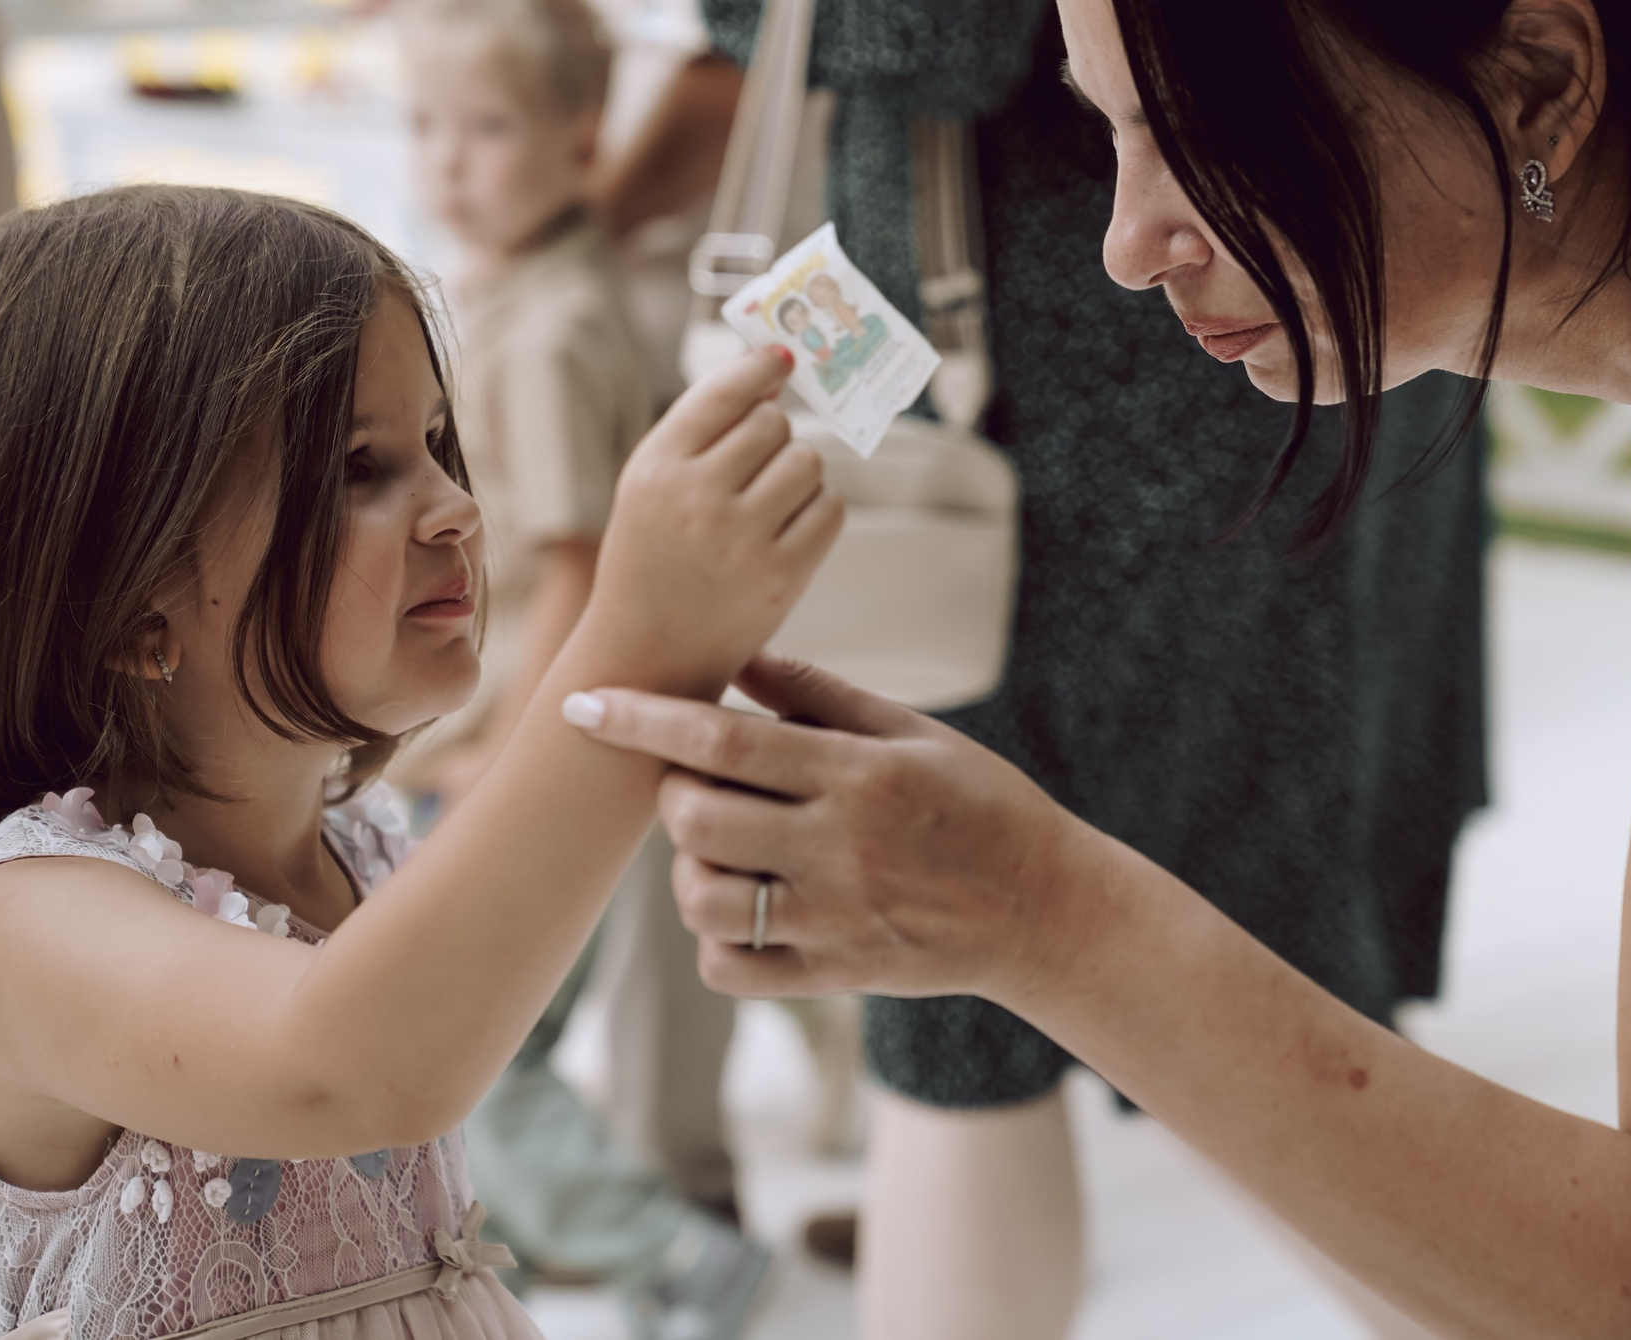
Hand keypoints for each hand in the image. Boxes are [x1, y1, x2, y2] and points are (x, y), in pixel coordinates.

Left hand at [562, 653, 1104, 1003]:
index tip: (586, 703)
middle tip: (697, 787)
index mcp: (857, 774)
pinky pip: (730, 968)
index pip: (725, 740)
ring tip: (721, 851)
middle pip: (697, 821)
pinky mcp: (834, 974)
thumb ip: (819, 694)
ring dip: (687, 870)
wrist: (1045, 909)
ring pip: (702, 900)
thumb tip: (737, 656)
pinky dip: (714, 939)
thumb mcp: (912, 732)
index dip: (643, 720)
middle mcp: (840, 847)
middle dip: (672, 796)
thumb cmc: (977, 803)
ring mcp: (834, 918)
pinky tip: (741, 909)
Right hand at [585, 348, 842, 693]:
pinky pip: (830, 508)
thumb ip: (700, 434)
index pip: (723, 395)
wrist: (646, 657)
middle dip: (774, 437)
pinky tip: (790, 526)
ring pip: (807, 461)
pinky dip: (819, 509)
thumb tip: (771, 374)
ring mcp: (741, 539)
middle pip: (772, 424)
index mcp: (655, 469)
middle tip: (756, 467)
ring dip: (799, 472)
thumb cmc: (651, 560)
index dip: (759, 369)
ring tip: (770, 502)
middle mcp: (696, 498)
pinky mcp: (782, 576)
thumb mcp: (649, 488)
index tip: (783, 357)